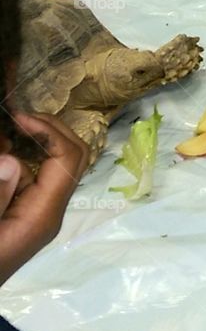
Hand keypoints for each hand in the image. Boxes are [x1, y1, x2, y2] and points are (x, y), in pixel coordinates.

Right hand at [0, 112, 87, 284]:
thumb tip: (11, 160)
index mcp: (44, 214)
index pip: (69, 160)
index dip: (50, 131)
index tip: (19, 117)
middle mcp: (51, 211)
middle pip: (73, 158)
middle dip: (52, 130)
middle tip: (18, 116)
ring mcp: (42, 213)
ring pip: (57, 166)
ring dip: (40, 141)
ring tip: (11, 128)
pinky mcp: (29, 215)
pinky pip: (38, 179)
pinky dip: (25, 160)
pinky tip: (7, 150)